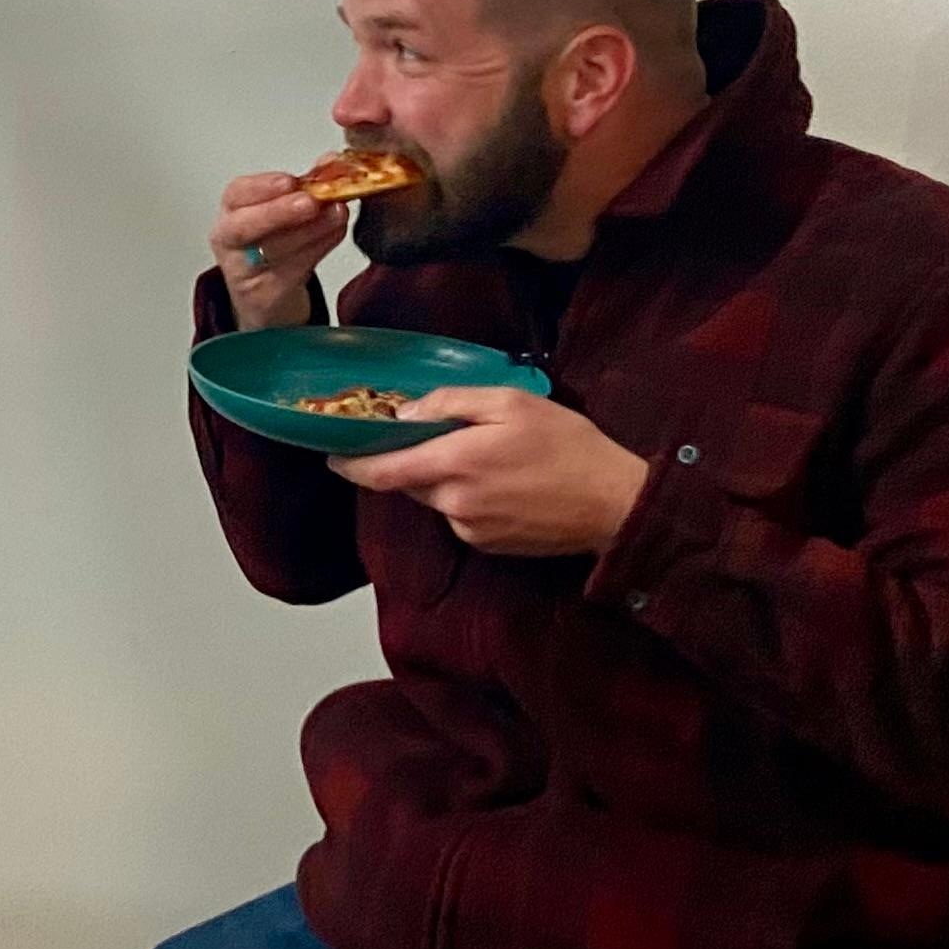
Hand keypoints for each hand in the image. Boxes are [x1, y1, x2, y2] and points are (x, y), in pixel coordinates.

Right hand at [208, 172, 349, 331]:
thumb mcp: (283, 212)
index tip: (290, 181)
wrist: (268, 293)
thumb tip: (331, 162)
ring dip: (310, 230)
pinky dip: (317, 250)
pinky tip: (334, 234)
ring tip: (336, 214)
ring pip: (273, 250)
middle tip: (310, 202)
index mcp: (232, 211)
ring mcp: (244, 271)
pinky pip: (291, 272)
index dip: (262, 186)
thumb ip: (305, 186)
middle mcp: (230, 241)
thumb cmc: (274, 244)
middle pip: (243, 227)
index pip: (236, 195)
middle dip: (278, 212)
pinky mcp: (265, 295)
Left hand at [329, 386, 650, 555]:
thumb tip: (406, 413)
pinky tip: (504, 481)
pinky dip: (467, 497)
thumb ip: (451, 403)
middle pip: (408, 482)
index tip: (333, 453)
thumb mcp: (511, 402)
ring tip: (488, 455)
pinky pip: (460, 516)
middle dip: (408, 459)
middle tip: (430, 434)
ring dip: (444, 477)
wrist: (615, 504)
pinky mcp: (489, 545)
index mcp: (455, 466)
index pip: (381, 471)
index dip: (351, 463)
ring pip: (436, 498)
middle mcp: (454, 505)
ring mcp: (471, 530)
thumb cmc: (569, 447)